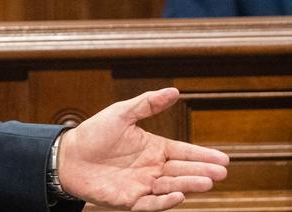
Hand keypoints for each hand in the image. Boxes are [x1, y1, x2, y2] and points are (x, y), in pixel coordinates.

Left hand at [57, 88, 228, 210]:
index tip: (224, 159)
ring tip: (207, 182)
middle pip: (182, 171)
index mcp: (153, 148)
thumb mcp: (122, 113)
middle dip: (202, 171)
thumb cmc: (93, 134)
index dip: (202, 156)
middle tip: (222, 172)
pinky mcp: (129, 200)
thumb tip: (174, 90)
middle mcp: (151, 168)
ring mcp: (142, 185)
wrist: (67, 156)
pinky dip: (166, 201)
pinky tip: (179, 195)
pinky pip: (151, 203)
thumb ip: (148, 104)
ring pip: (171, 186)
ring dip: (189, 185)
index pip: (183, 152)